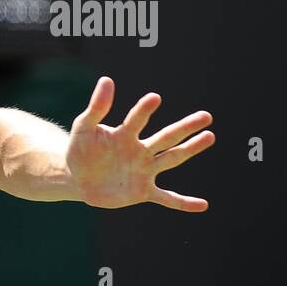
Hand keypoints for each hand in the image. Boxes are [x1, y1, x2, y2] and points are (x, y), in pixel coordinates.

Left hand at [68, 77, 213, 211]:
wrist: (77, 178)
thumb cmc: (81, 149)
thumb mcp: (84, 129)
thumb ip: (96, 108)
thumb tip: (106, 80)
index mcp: (125, 134)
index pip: (136, 120)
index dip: (143, 110)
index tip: (154, 98)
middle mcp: (140, 150)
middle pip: (166, 137)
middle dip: (185, 127)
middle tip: (206, 116)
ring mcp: (143, 170)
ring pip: (171, 159)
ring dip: (190, 150)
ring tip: (209, 136)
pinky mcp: (142, 191)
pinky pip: (166, 198)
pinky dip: (182, 203)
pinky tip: (202, 205)